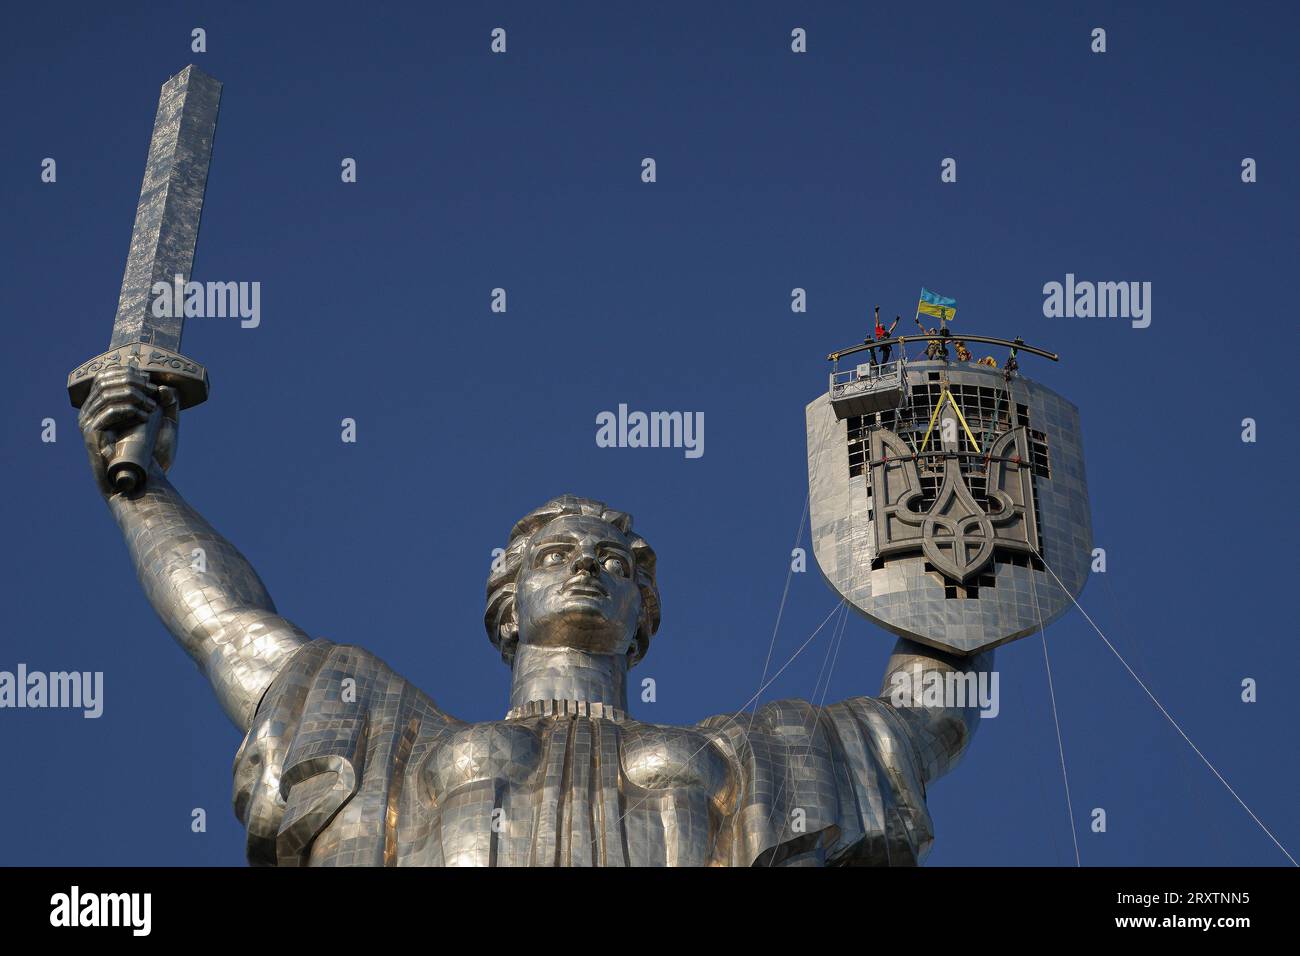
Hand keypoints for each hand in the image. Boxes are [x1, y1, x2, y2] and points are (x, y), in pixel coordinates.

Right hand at [78, 366, 179, 495]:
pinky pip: (108, 412)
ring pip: (107, 394)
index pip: (106, 376)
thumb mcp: (164, 423)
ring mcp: (88, 423)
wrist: (144, 480)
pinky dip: (129, 409)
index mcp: (101, 405)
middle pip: (105, 381)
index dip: (127, 372)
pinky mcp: (91, 435)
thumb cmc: (151, 453)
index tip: (149, 379)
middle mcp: (89, 412)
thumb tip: (163, 387)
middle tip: (153, 391)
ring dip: (133, 395)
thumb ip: (167, 403)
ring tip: (152, 405)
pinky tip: (145, 415)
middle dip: (132, 382)